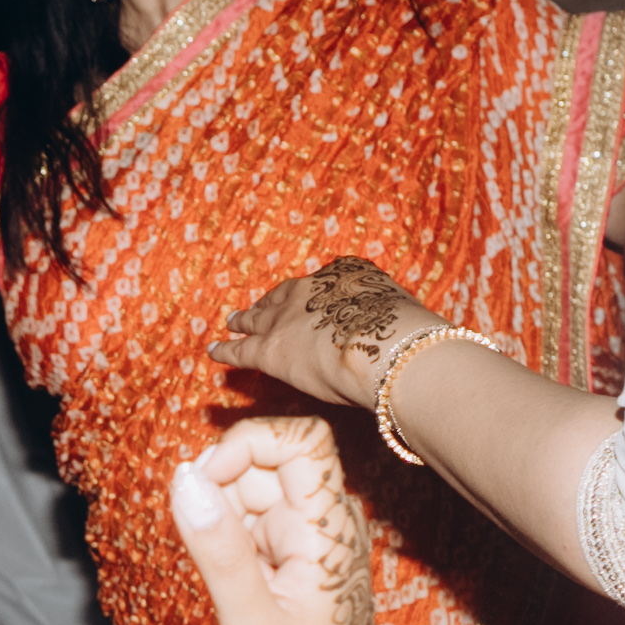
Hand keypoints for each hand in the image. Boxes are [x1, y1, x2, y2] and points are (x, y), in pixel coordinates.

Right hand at [168, 420, 392, 624]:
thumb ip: (219, 552)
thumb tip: (185, 478)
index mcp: (326, 529)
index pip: (302, 439)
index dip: (249, 441)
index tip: (208, 481)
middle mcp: (323, 520)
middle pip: (267, 457)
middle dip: (221, 484)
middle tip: (203, 541)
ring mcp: (308, 533)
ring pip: (252, 485)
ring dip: (220, 513)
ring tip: (224, 572)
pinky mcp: (291, 549)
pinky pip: (250, 515)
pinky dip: (226, 534)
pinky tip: (231, 579)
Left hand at [214, 257, 441, 414]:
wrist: (387, 348)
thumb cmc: (409, 338)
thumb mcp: (408, 318)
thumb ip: (396, 326)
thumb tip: (406, 344)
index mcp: (349, 273)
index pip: (326, 284)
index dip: (314, 297)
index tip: (310, 303)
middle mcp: (312, 287)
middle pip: (285, 294)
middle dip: (272, 302)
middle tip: (259, 305)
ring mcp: (287, 316)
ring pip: (258, 317)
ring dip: (245, 319)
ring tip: (233, 321)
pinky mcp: (269, 348)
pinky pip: (241, 348)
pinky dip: (226, 350)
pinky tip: (215, 351)